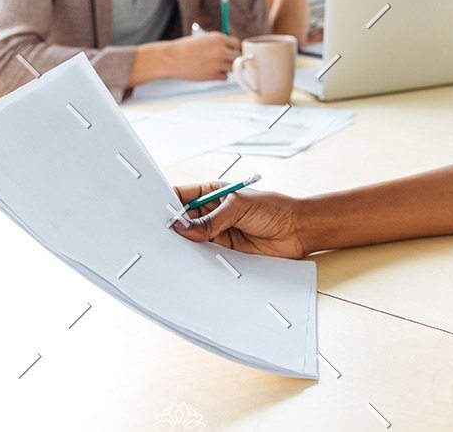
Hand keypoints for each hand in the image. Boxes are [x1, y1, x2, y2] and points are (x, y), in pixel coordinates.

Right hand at [169, 32, 239, 79]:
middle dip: (232, 58)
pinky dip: (220, 76)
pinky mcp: (212, 75)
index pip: (237, 44)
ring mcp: (217, 64)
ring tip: (215, 65)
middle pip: (238, 57)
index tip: (230, 51)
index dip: (234, 48)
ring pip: (233, 68)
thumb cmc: (185, 48)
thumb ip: (219, 42)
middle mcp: (220, 50)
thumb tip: (233, 48)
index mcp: (218, 38)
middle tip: (225, 60)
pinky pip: (225, 77)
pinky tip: (211, 71)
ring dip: (227, 68)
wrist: (171, 58)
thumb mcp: (204, 38)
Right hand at [170, 181, 306, 257]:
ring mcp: (219, 231)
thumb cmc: (274, 208)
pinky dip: (198, 258)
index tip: (155, 212)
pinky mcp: (226, 250)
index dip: (168, 202)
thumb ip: (211, 219)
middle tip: (160, 235)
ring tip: (172, 249)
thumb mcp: (238, 207)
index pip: (183, 196)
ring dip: (185, 244)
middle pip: (184, 220)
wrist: (297, 230)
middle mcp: (213, 212)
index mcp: (213, 193)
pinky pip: (206, 254)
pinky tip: (191, 260)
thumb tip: (184, 227)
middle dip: (173, 227)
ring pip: (193, 239)